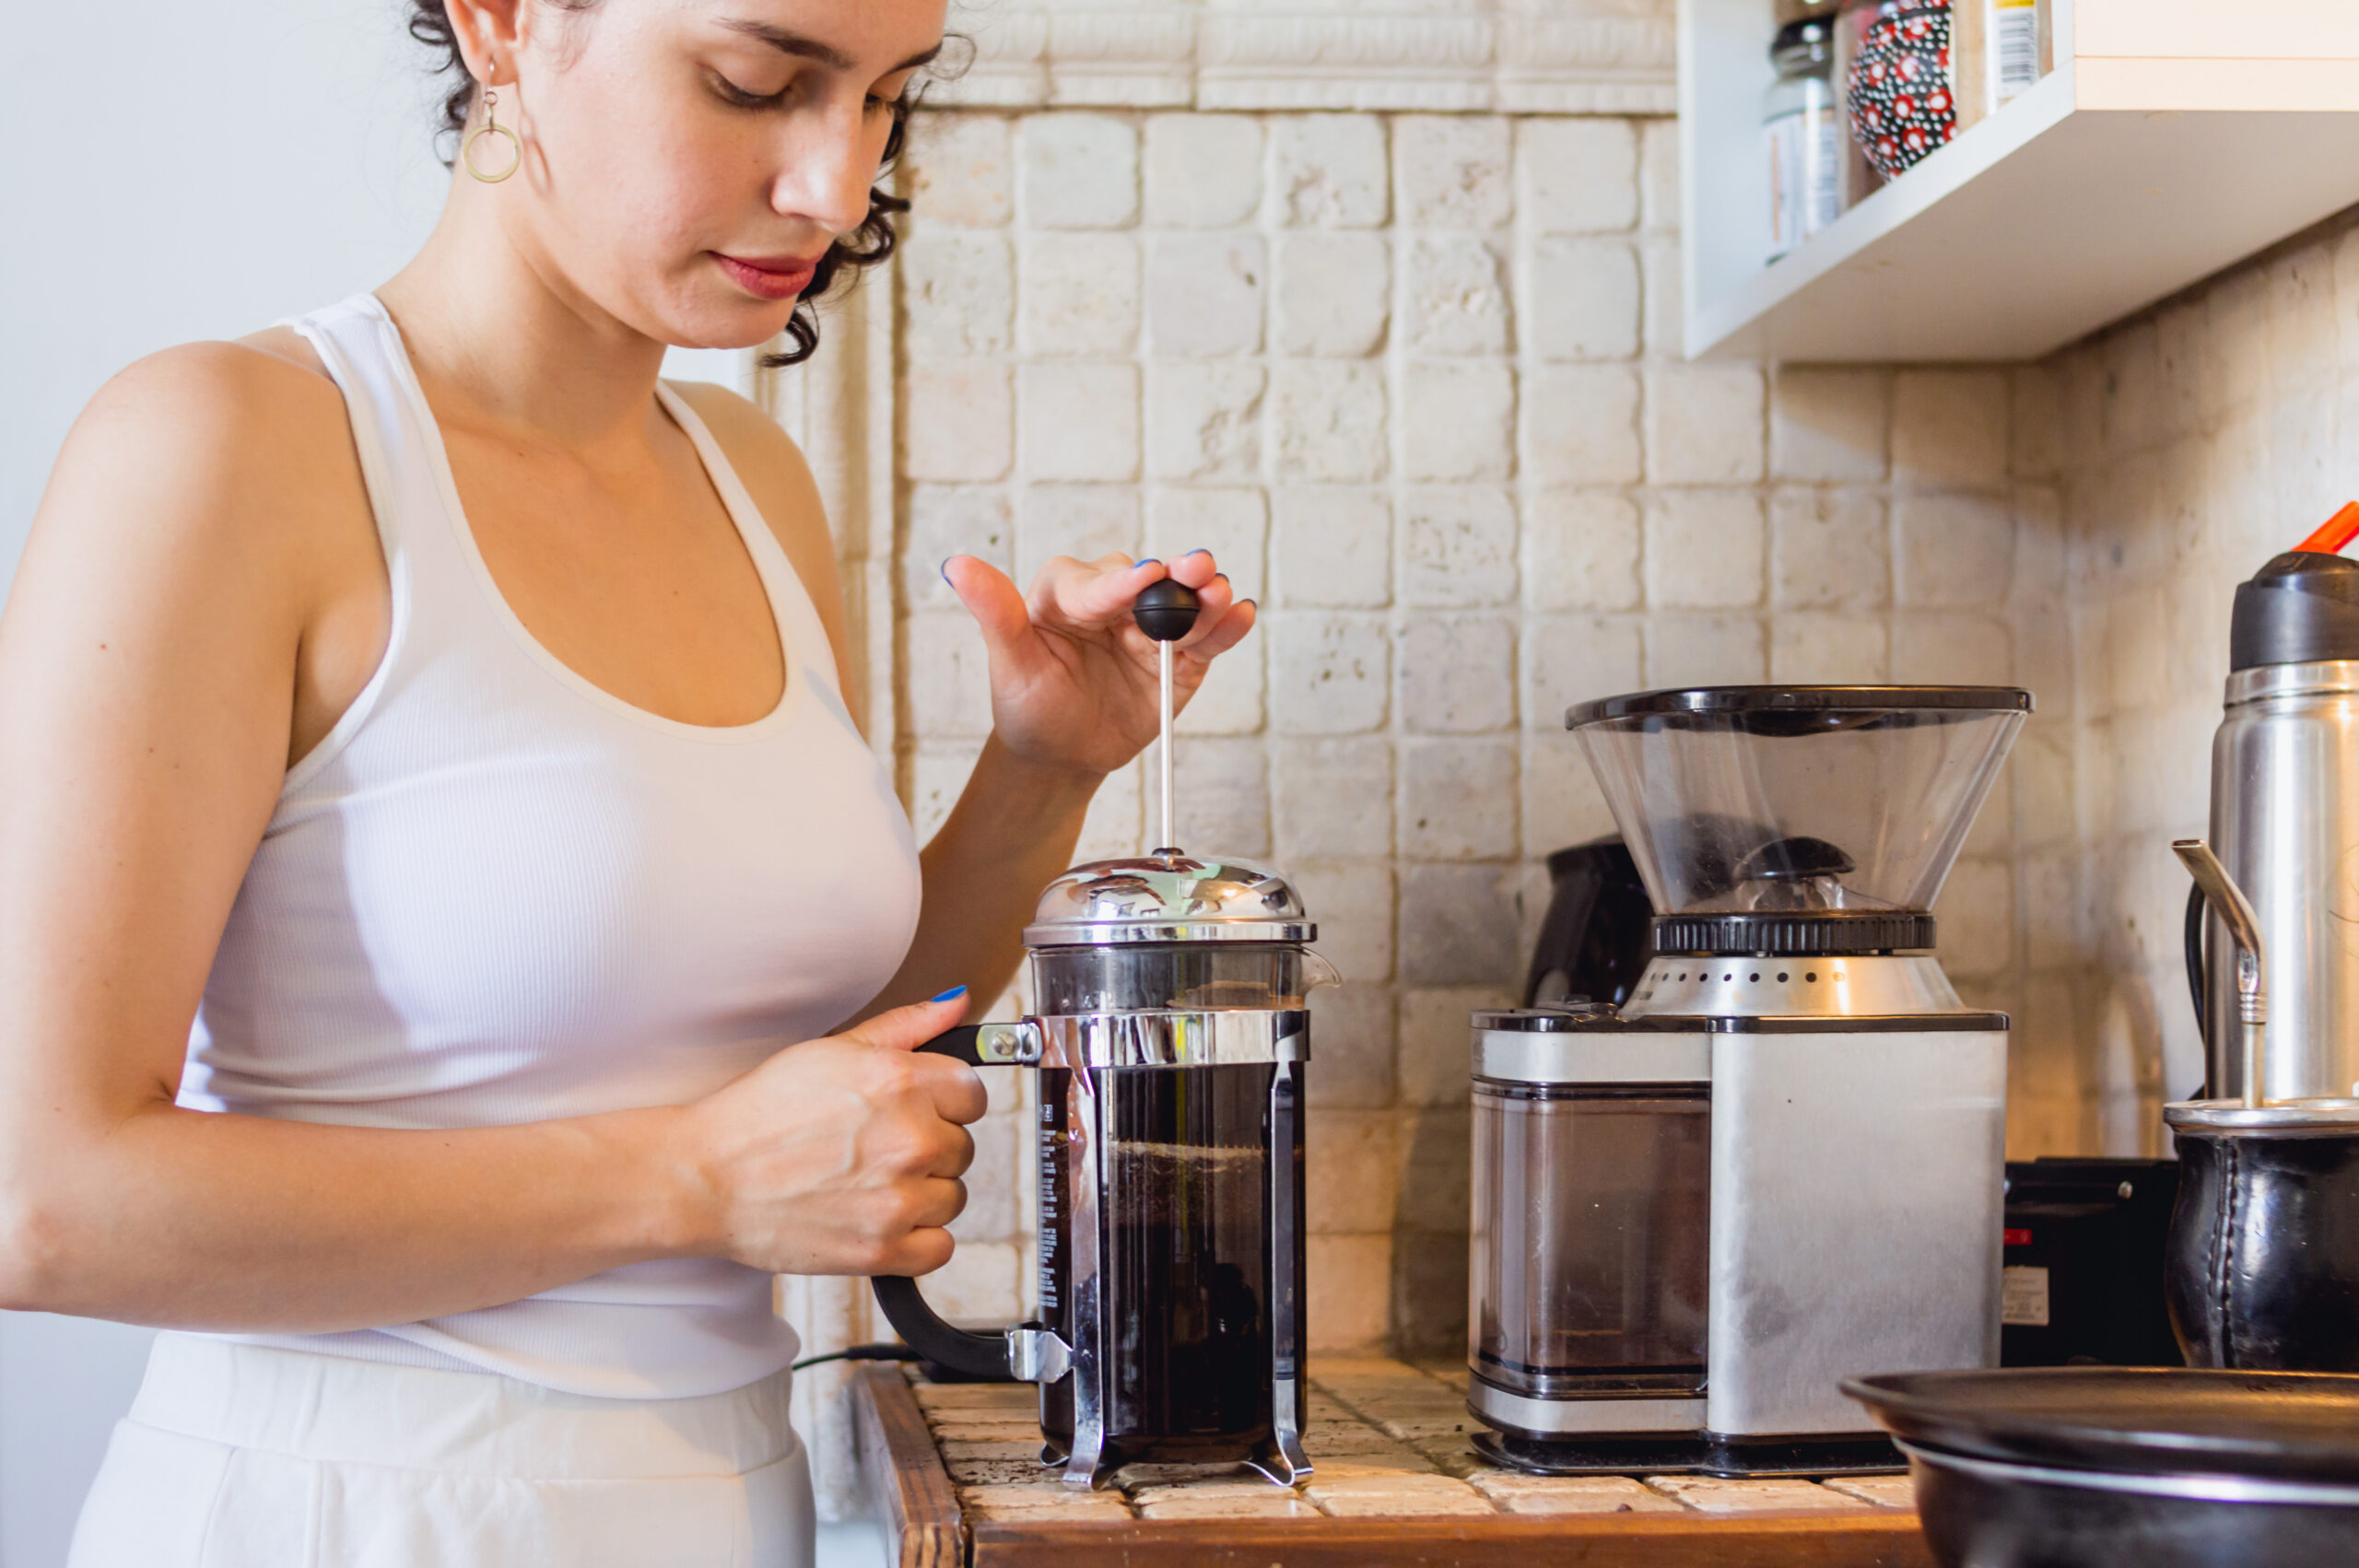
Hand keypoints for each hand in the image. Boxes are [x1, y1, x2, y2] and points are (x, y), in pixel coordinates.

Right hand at [674, 993, 986, 1275]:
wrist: (706, 1178)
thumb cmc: (760, 1112)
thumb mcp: (832, 1051)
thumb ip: (906, 1027)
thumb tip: (958, 1003)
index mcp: (901, 1082)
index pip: (973, 1094)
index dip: (946, 1102)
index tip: (919, 1111)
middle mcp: (909, 1139)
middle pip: (963, 1147)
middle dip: (928, 1147)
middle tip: (875, 1148)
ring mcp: (898, 1199)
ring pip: (953, 1197)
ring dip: (922, 1194)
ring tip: (868, 1183)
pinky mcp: (883, 1250)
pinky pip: (941, 1247)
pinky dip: (917, 1239)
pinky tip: (879, 1219)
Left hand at [942, 551, 1256, 778]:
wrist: (1061, 756)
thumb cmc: (1029, 705)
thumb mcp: (1009, 663)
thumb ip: (994, 614)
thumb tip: (956, 565)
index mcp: (1068, 593)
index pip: (1097, 583)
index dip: (1121, 583)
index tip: (1144, 577)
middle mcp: (1115, 600)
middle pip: (1152, 579)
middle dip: (1176, 575)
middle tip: (1196, 570)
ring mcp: (1151, 627)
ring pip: (1185, 603)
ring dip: (1206, 596)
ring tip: (1220, 595)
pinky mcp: (1182, 659)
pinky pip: (1206, 639)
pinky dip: (1226, 627)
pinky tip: (1240, 616)